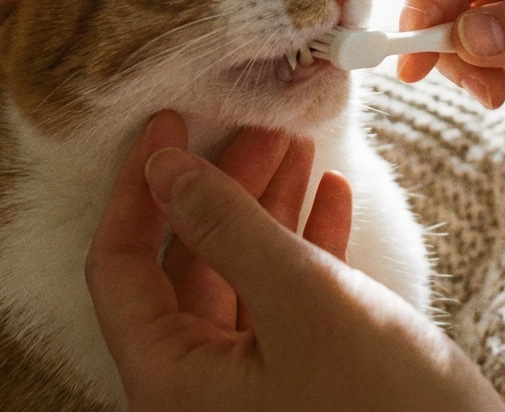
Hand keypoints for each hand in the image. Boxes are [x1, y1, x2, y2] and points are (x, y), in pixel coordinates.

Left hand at [86, 111, 504, 410]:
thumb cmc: (386, 410)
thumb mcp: (305, 301)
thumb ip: (227, 228)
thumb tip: (162, 168)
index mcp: (170, 379)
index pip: (119, 266)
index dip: (137, 187)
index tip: (167, 122)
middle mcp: (196, 390)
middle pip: (183, 266)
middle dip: (221, 188)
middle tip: (258, 125)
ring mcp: (247, 392)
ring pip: (238, 280)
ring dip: (267, 210)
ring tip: (300, 145)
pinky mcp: (298, 388)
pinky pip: (282, 308)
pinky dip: (304, 251)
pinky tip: (332, 198)